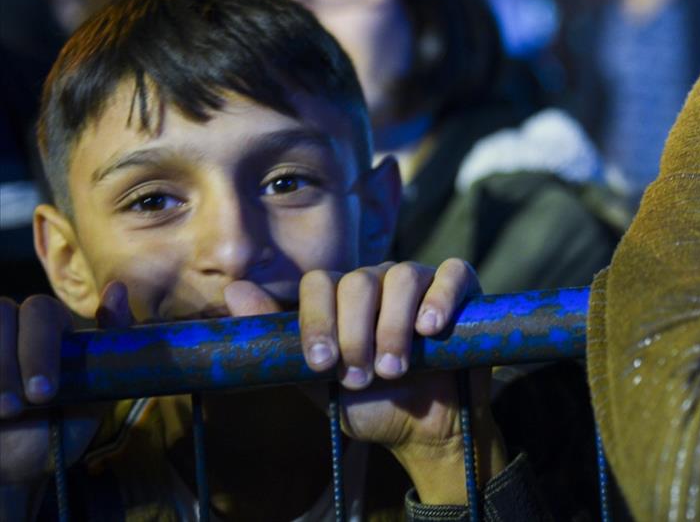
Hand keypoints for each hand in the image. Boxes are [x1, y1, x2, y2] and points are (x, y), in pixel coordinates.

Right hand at [1, 282, 133, 489]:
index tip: (43, 394)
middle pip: (4, 312)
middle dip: (15, 364)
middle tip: (18, 407)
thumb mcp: (94, 392)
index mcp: (48, 326)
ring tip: (4, 412)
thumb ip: (111, 343)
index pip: (40, 310)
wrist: (16, 467)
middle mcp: (11, 325)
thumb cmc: (58, 427)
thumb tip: (116, 289)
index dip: (39, 349)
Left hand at [224, 258, 504, 503]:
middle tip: (362, 376)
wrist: (426, 430)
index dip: (318, 322)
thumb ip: (281, 342)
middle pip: (359, 282)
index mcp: (344, 297)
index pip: (320, 284)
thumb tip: (233, 290)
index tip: (324, 366)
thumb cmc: (372, 404)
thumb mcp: (319, 381)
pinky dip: (440, 296)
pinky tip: (431, 329)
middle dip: (356, 334)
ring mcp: (422, 280)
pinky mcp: (462, 289)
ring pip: (402, 276)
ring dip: (393, 327)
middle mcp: (381, 281)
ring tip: (396, 368)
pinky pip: (452, 273)